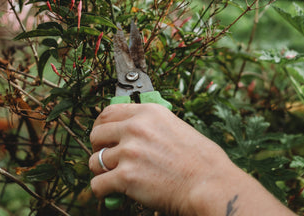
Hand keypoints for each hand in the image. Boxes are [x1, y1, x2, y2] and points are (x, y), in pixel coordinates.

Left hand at [89, 103, 239, 214]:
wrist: (208, 183)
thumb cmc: (200, 159)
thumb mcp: (175, 126)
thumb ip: (150, 125)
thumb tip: (131, 131)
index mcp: (148, 112)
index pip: (109, 112)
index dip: (102, 125)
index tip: (103, 135)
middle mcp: (135, 128)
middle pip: (97, 134)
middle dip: (98, 147)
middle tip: (105, 157)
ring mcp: (129, 152)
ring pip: (95, 160)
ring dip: (101, 170)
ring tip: (112, 176)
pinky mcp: (126, 177)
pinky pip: (98, 184)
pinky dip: (102, 190)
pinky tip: (112, 191)